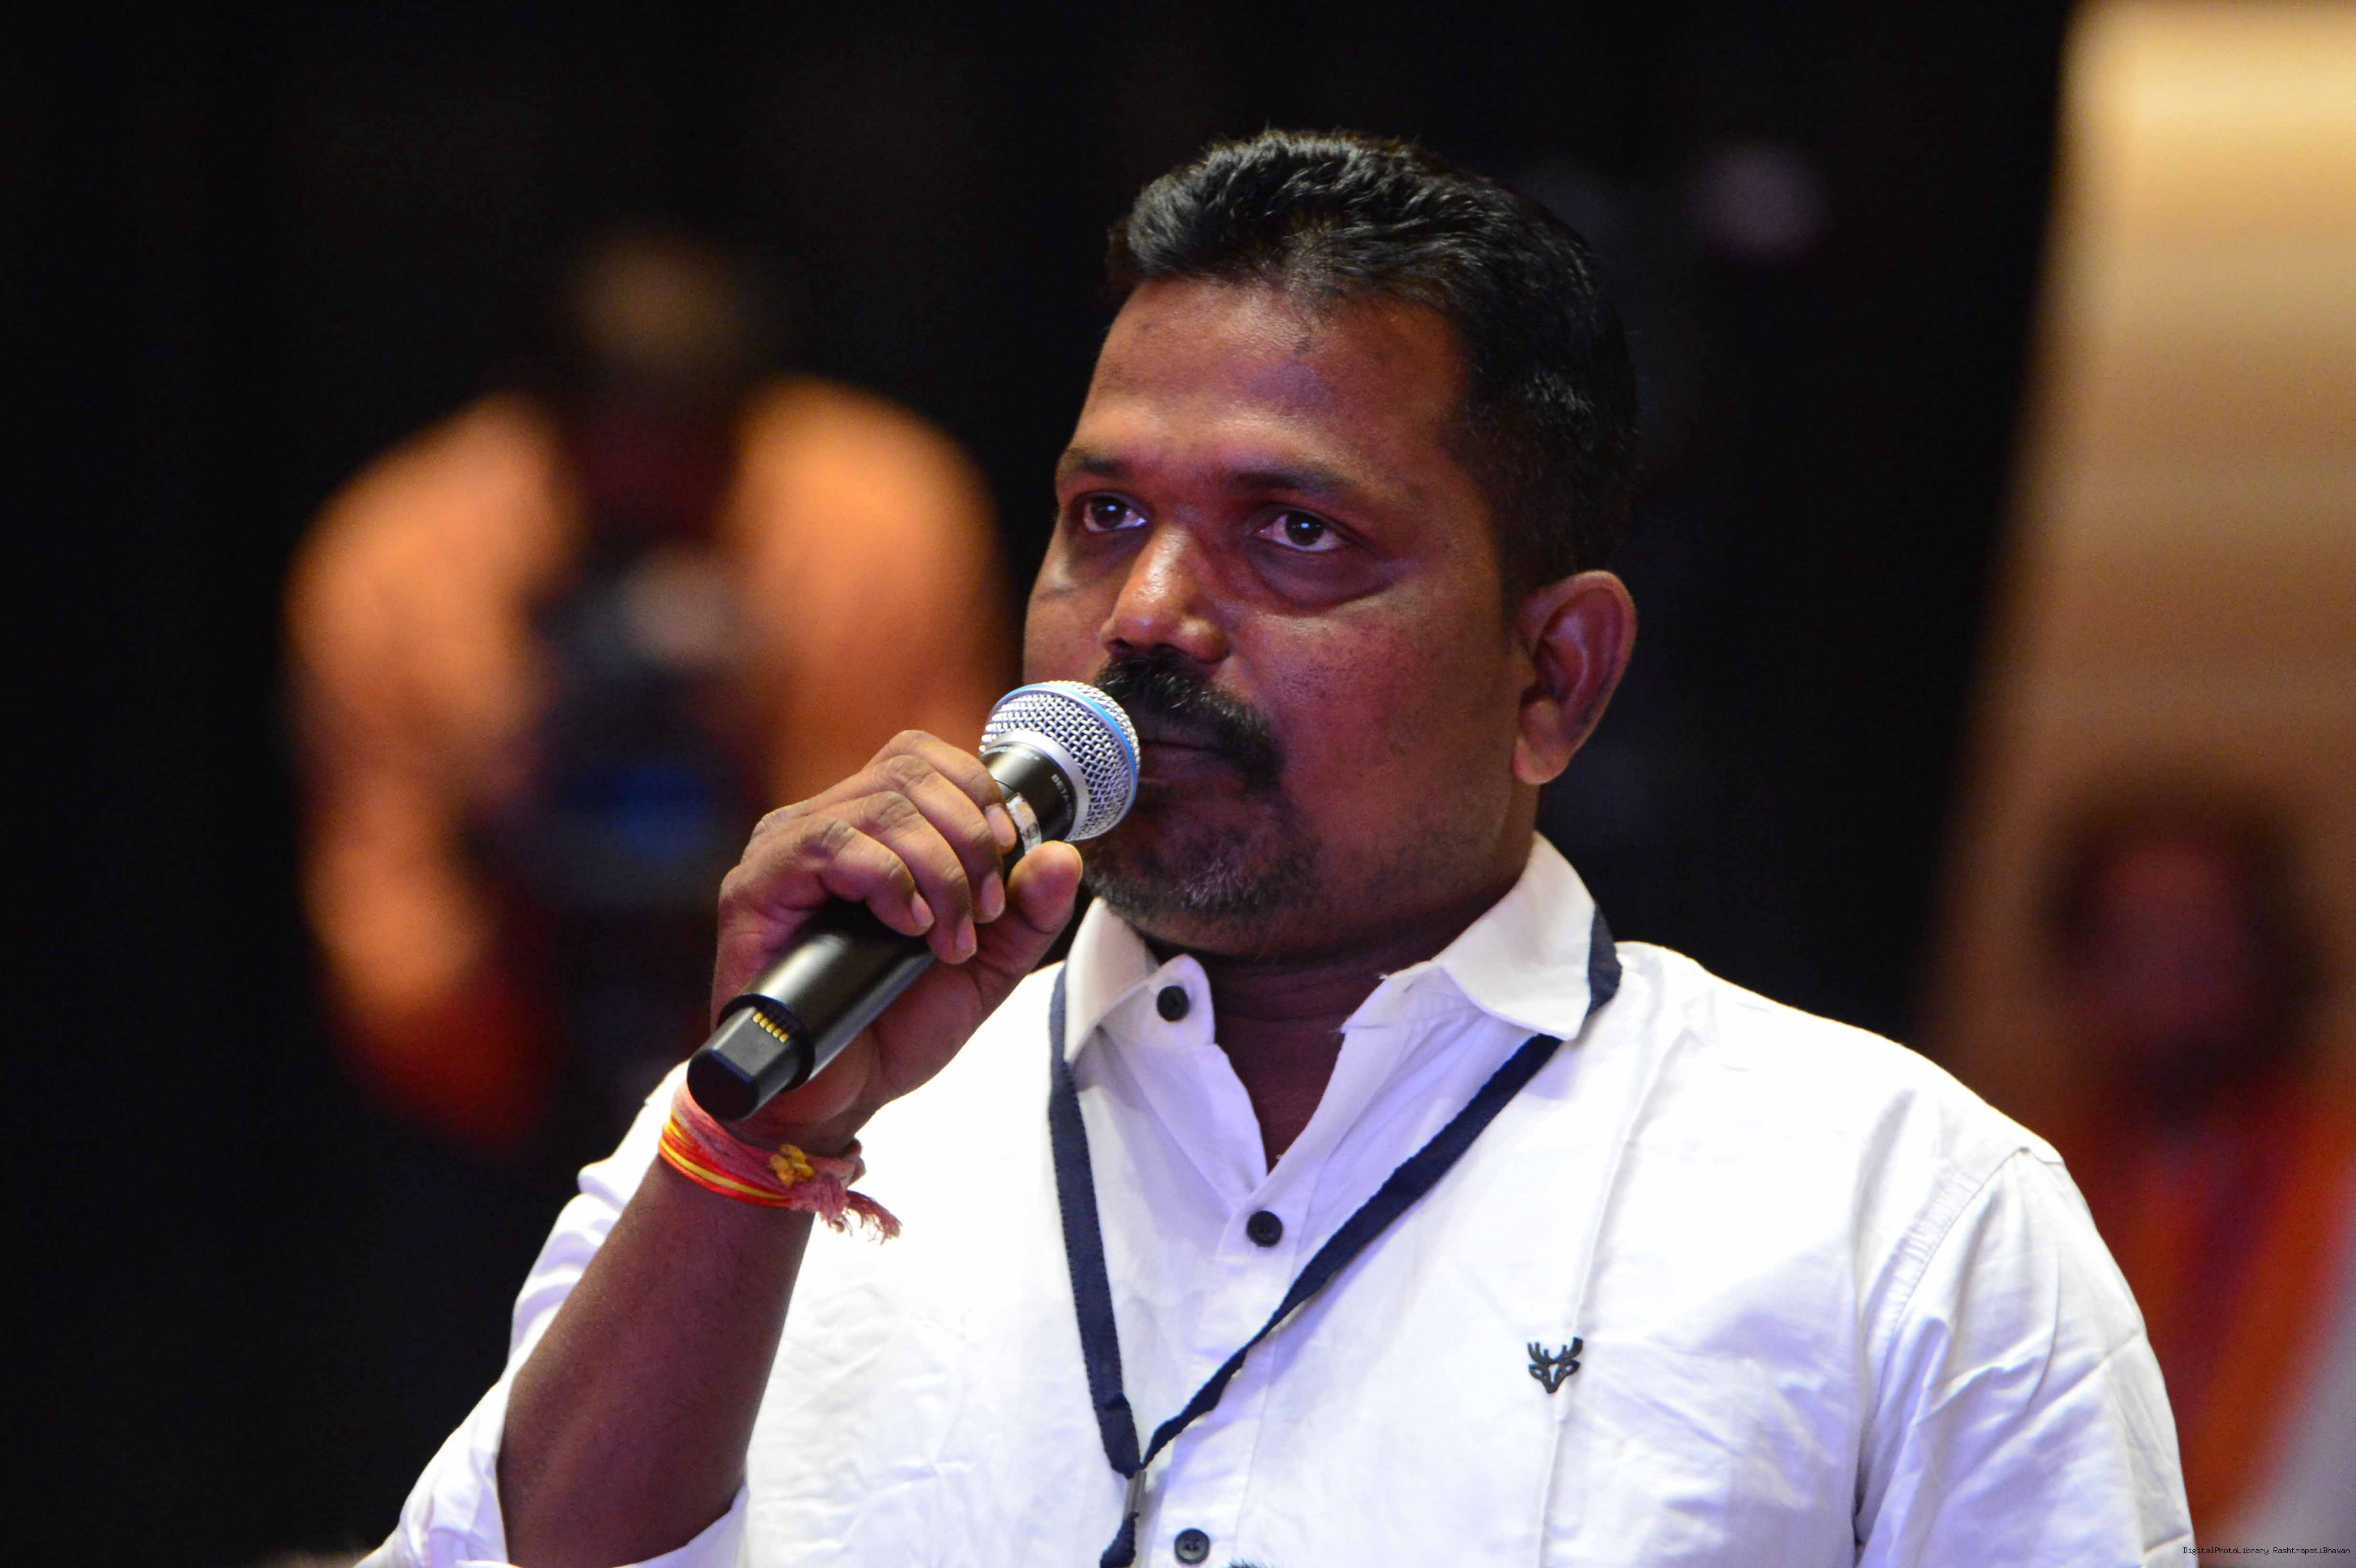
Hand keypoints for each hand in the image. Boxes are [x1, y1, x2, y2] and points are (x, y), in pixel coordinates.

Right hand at [709, 731, 1083, 1151]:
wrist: (834, 1098)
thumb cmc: (893, 1028)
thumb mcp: (985, 967)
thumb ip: (1027, 913)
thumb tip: (1063, 854)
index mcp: (867, 829)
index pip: (921, 756)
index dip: (977, 792)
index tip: (1009, 853)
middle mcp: (820, 826)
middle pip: (908, 771)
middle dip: (970, 840)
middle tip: (984, 912)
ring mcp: (783, 853)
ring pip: (880, 807)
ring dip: (939, 870)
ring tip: (950, 937)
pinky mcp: (755, 889)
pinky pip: (832, 845)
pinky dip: (890, 881)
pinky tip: (910, 928)